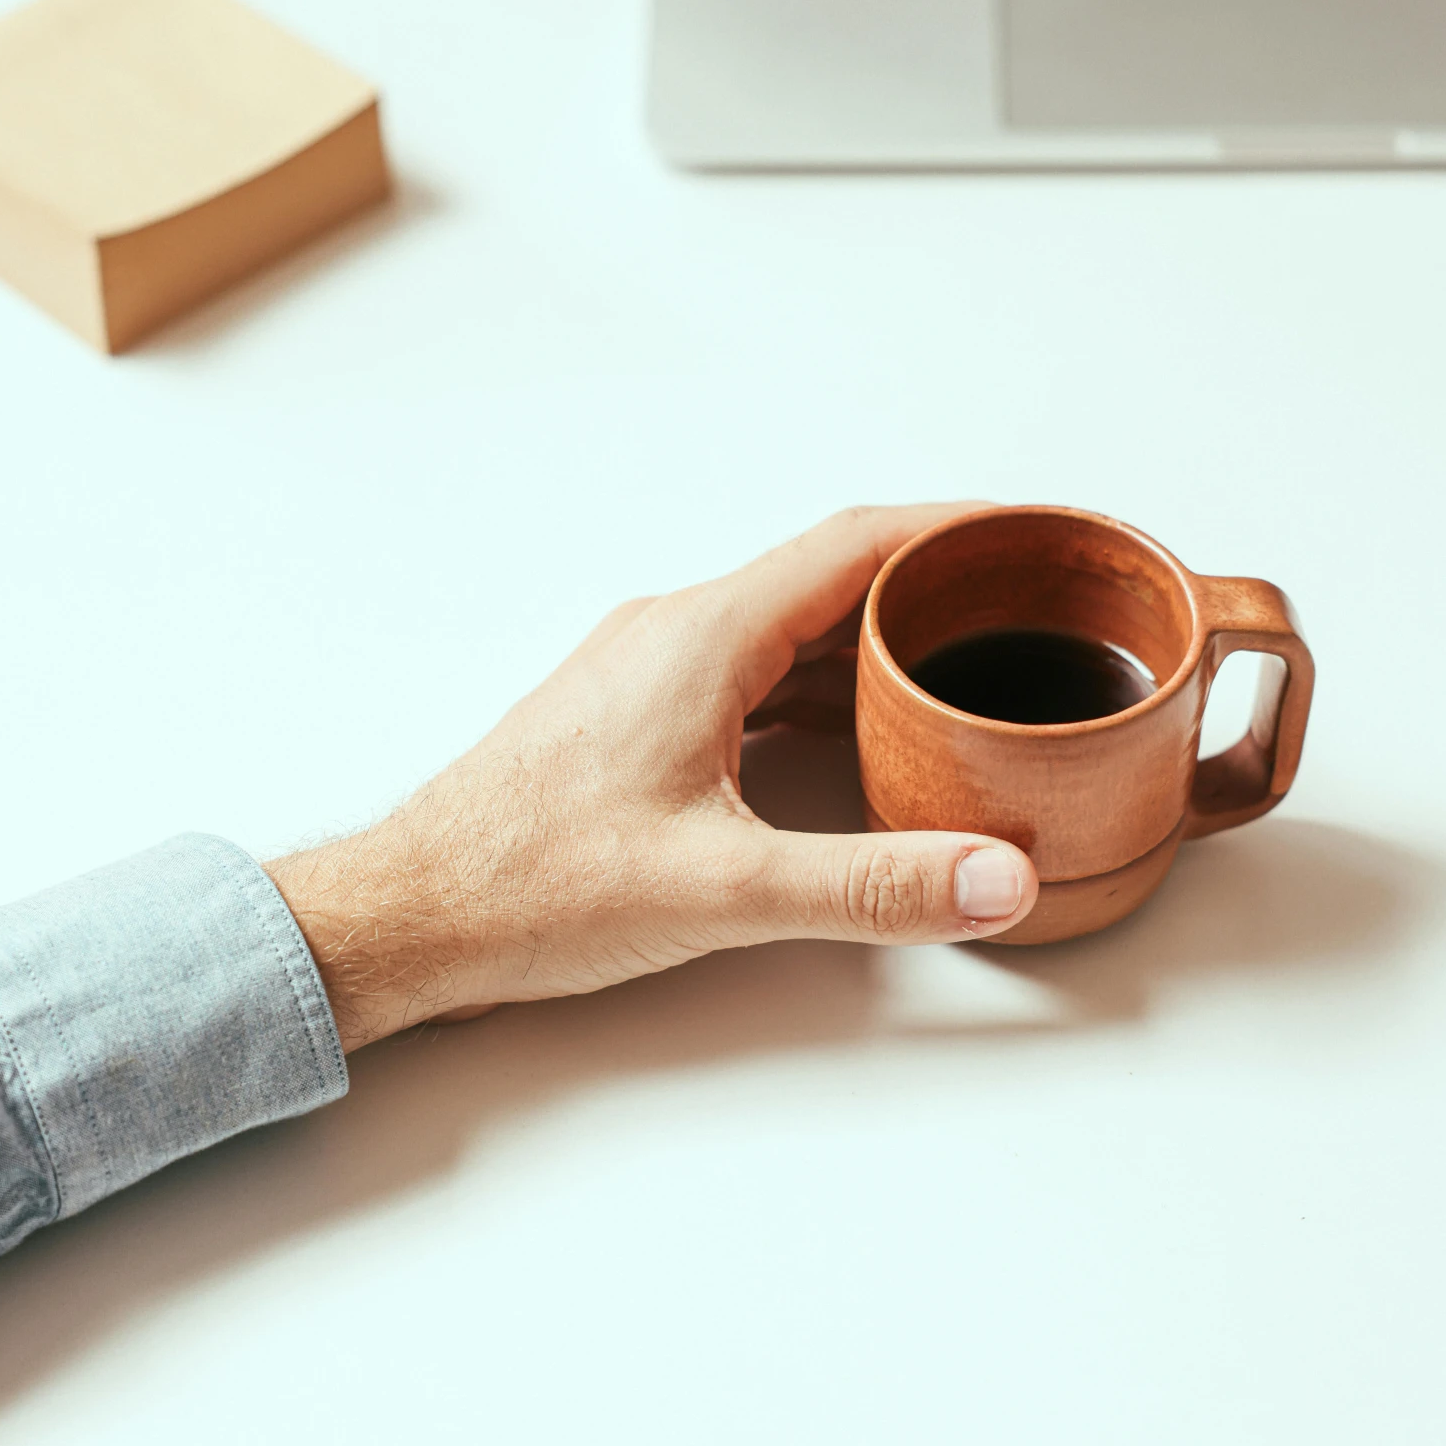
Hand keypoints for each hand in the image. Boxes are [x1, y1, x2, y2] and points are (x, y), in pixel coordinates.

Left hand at [267, 506, 1038, 1050]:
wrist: (412, 914)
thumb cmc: (531, 885)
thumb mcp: (724, 889)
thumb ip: (870, 886)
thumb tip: (993, 878)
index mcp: (702, 636)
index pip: (856, 544)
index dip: (956, 531)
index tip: (1032, 533)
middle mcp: (675, 633)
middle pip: (830, 578)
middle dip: (931, 588)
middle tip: (1024, 605)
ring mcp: (649, 673)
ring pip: (788, 630)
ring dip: (874, 642)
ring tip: (964, 667)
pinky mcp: (634, 719)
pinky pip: (751, 675)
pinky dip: (820, 689)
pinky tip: (860, 735)